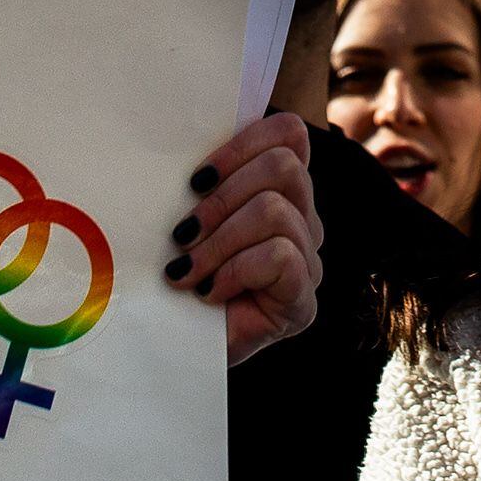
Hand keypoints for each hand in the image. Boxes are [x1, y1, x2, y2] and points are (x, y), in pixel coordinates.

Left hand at [179, 110, 320, 364]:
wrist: (170, 347)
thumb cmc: (173, 273)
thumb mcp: (184, 214)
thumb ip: (197, 178)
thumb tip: (172, 132)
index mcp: (278, 189)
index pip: (290, 133)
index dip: (242, 144)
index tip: (195, 178)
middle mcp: (303, 220)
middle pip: (284, 166)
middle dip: (223, 196)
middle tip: (183, 232)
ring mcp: (309, 261)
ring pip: (276, 211)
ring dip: (219, 241)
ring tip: (186, 269)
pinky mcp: (303, 301)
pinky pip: (281, 256)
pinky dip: (235, 271)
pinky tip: (209, 293)